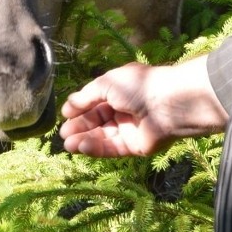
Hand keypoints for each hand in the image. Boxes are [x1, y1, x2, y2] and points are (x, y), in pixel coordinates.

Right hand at [59, 57, 227, 156]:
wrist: (167, 104)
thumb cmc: (138, 86)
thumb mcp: (107, 83)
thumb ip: (87, 96)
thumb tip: (68, 104)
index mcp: (120, 91)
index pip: (95, 102)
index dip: (80, 108)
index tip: (65, 115)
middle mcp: (124, 110)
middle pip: (97, 121)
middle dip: (80, 127)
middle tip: (63, 134)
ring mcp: (130, 129)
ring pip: (103, 137)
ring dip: (85, 140)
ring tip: (67, 144)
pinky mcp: (135, 147)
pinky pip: (112, 148)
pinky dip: (97, 148)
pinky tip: (82, 147)